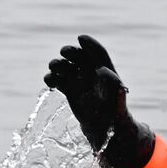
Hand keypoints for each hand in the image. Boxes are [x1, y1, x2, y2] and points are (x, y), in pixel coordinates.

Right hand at [44, 35, 153, 167]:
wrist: (104, 129)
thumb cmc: (115, 114)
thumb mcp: (117, 102)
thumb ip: (114, 89)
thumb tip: (109, 75)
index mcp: (106, 71)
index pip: (98, 53)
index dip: (90, 45)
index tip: (81, 39)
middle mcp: (91, 73)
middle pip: (79, 56)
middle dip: (71, 52)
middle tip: (64, 53)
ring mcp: (79, 80)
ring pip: (66, 67)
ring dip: (59, 64)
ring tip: (54, 68)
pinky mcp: (69, 89)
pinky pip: (58, 79)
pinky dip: (52, 78)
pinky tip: (49, 81)